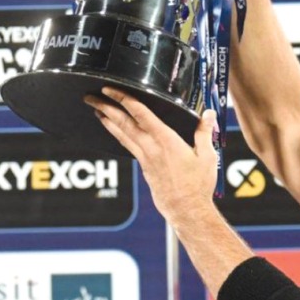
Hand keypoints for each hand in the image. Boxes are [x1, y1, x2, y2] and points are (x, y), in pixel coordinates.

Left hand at [85, 86, 218, 229]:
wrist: (186, 210)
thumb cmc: (197, 185)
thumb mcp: (206, 156)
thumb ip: (204, 132)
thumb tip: (209, 113)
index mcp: (165, 140)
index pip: (140, 114)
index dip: (124, 99)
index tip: (110, 89)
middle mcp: (150, 147)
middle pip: (123, 123)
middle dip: (106, 107)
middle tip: (91, 96)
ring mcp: (144, 158)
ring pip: (121, 135)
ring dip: (107, 121)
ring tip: (96, 110)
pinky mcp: (143, 167)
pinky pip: (127, 146)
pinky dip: (118, 134)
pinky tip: (114, 130)